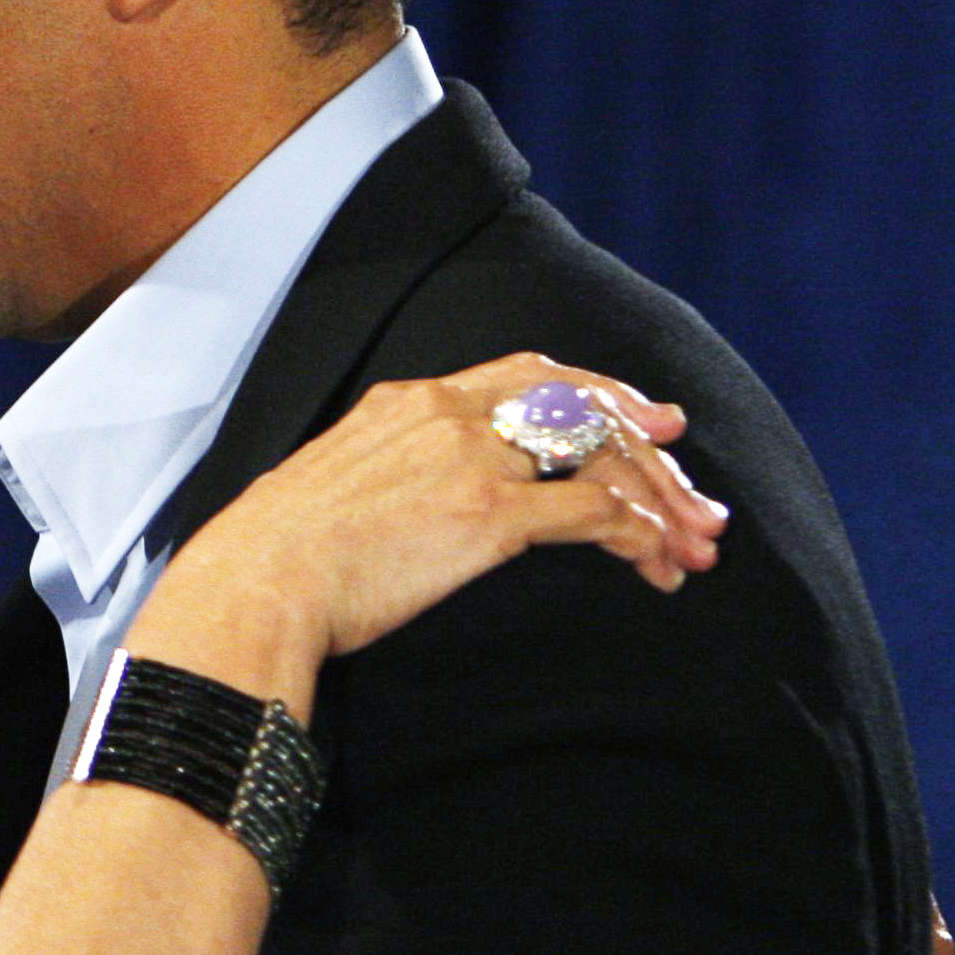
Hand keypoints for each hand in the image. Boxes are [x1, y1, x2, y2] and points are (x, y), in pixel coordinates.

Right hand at [127, 354, 728, 717]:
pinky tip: (653, 566)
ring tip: (691, 550)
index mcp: (409, 399)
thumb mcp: (332, 484)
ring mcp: (471, 459)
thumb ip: (385, 471)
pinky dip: (638, 536)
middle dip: (653, 451)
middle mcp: (448, 413)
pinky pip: (594, 511)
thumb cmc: (275, 557)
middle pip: (583, 406)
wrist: (256, 581)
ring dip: (659, 504)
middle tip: (698, 498)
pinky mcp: (488, 513)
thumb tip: (409, 504)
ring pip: (602, 456)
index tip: (649, 419)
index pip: (531, 373)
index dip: (602, 392)